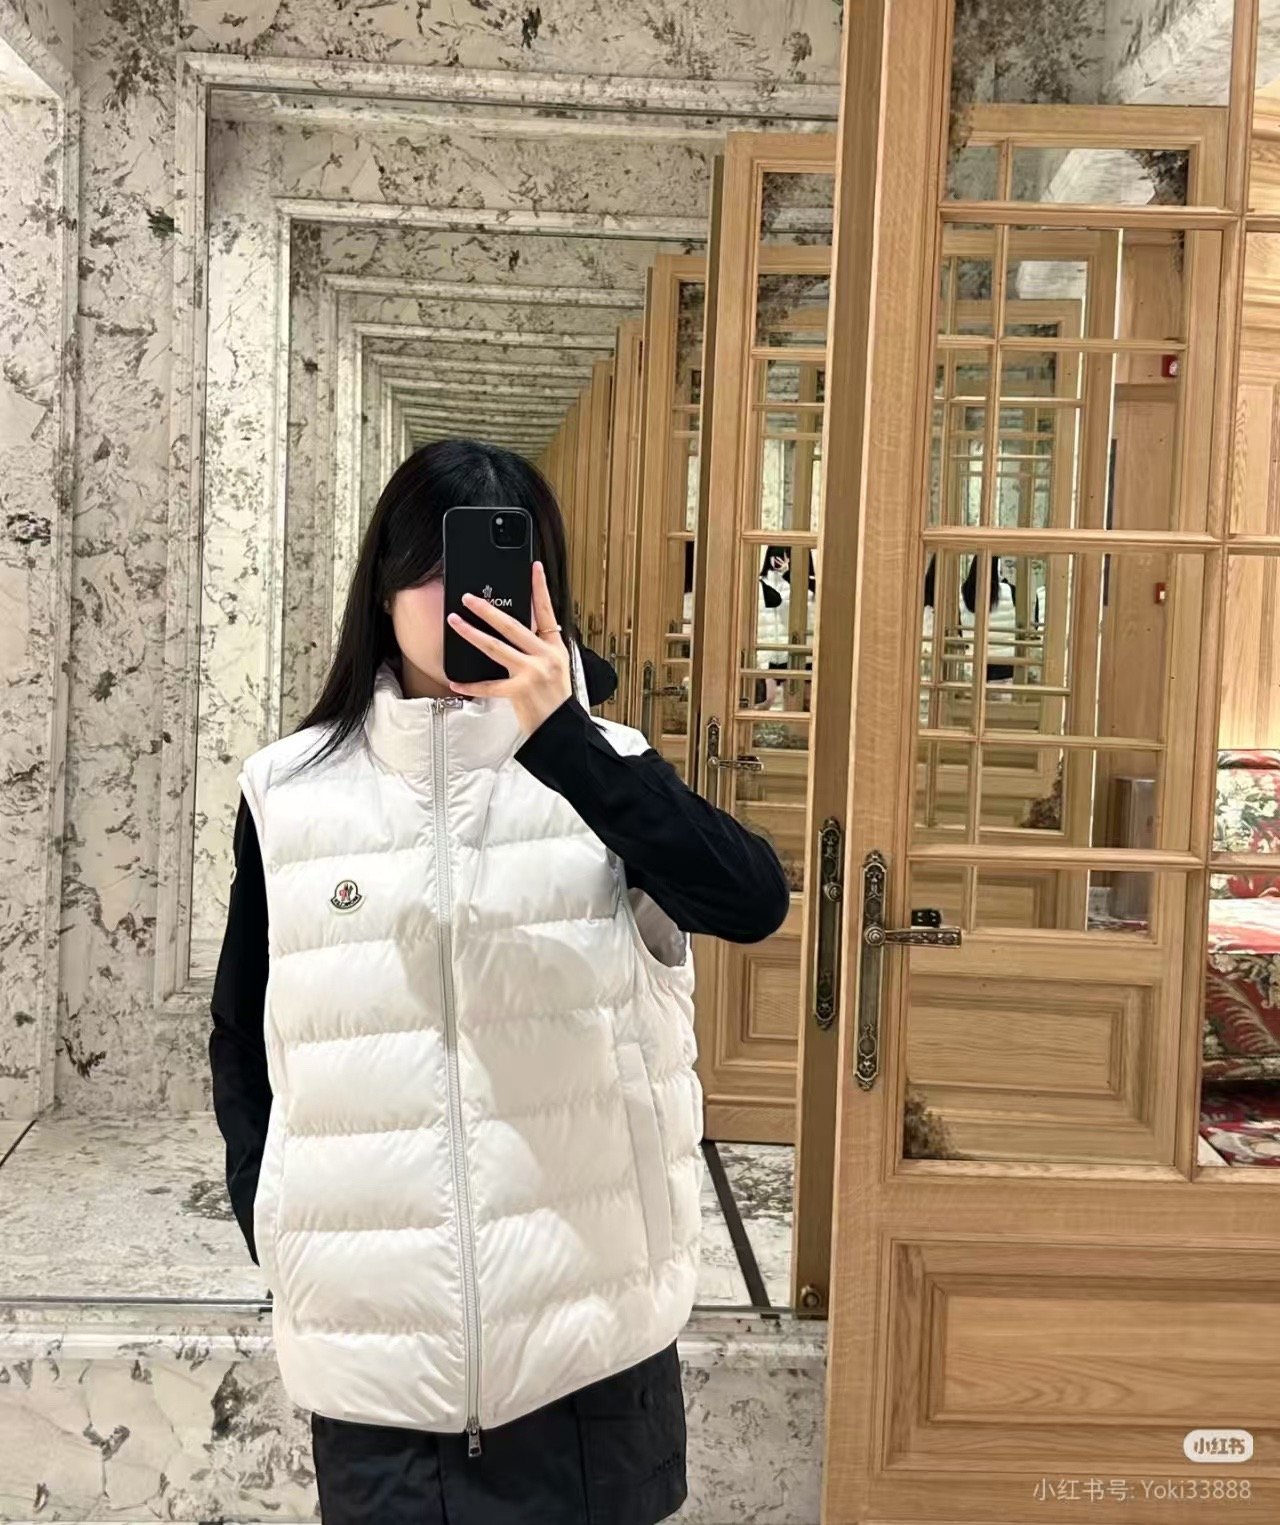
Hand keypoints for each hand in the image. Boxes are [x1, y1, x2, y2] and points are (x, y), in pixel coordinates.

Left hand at [446, 559, 572, 736]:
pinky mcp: (518, 692)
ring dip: (471, 633)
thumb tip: (514, 631)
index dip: (540, 588)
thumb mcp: (557, 668)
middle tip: (469, 598)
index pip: (547, 611)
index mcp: (555, 648)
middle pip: (511, 626)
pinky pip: (488, 685)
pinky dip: (470, 685)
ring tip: (455, 622)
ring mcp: (531, 673)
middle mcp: (544, 657)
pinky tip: (455, 681)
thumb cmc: (556, 701)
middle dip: (487, 609)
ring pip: (495, 647)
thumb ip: (539, 649)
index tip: (533, 567)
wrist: (561, 729)